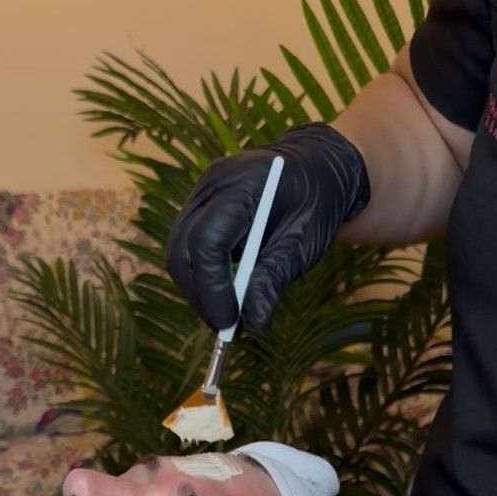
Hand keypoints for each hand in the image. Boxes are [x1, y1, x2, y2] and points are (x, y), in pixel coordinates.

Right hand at [166, 123, 369, 332]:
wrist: (318, 167)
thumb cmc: (316, 202)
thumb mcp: (304, 244)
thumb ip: (274, 280)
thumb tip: (253, 322)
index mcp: (242, 186)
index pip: (206, 242)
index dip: (213, 289)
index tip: (230, 323)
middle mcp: (212, 185)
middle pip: (182, 249)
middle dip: (199, 295)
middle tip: (224, 328)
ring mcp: (201, 193)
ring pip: (179, 251)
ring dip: (198, 289)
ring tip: (227, 315)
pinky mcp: (199, 206)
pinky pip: (187, 246)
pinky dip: (202, 275)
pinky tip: (225, 293)